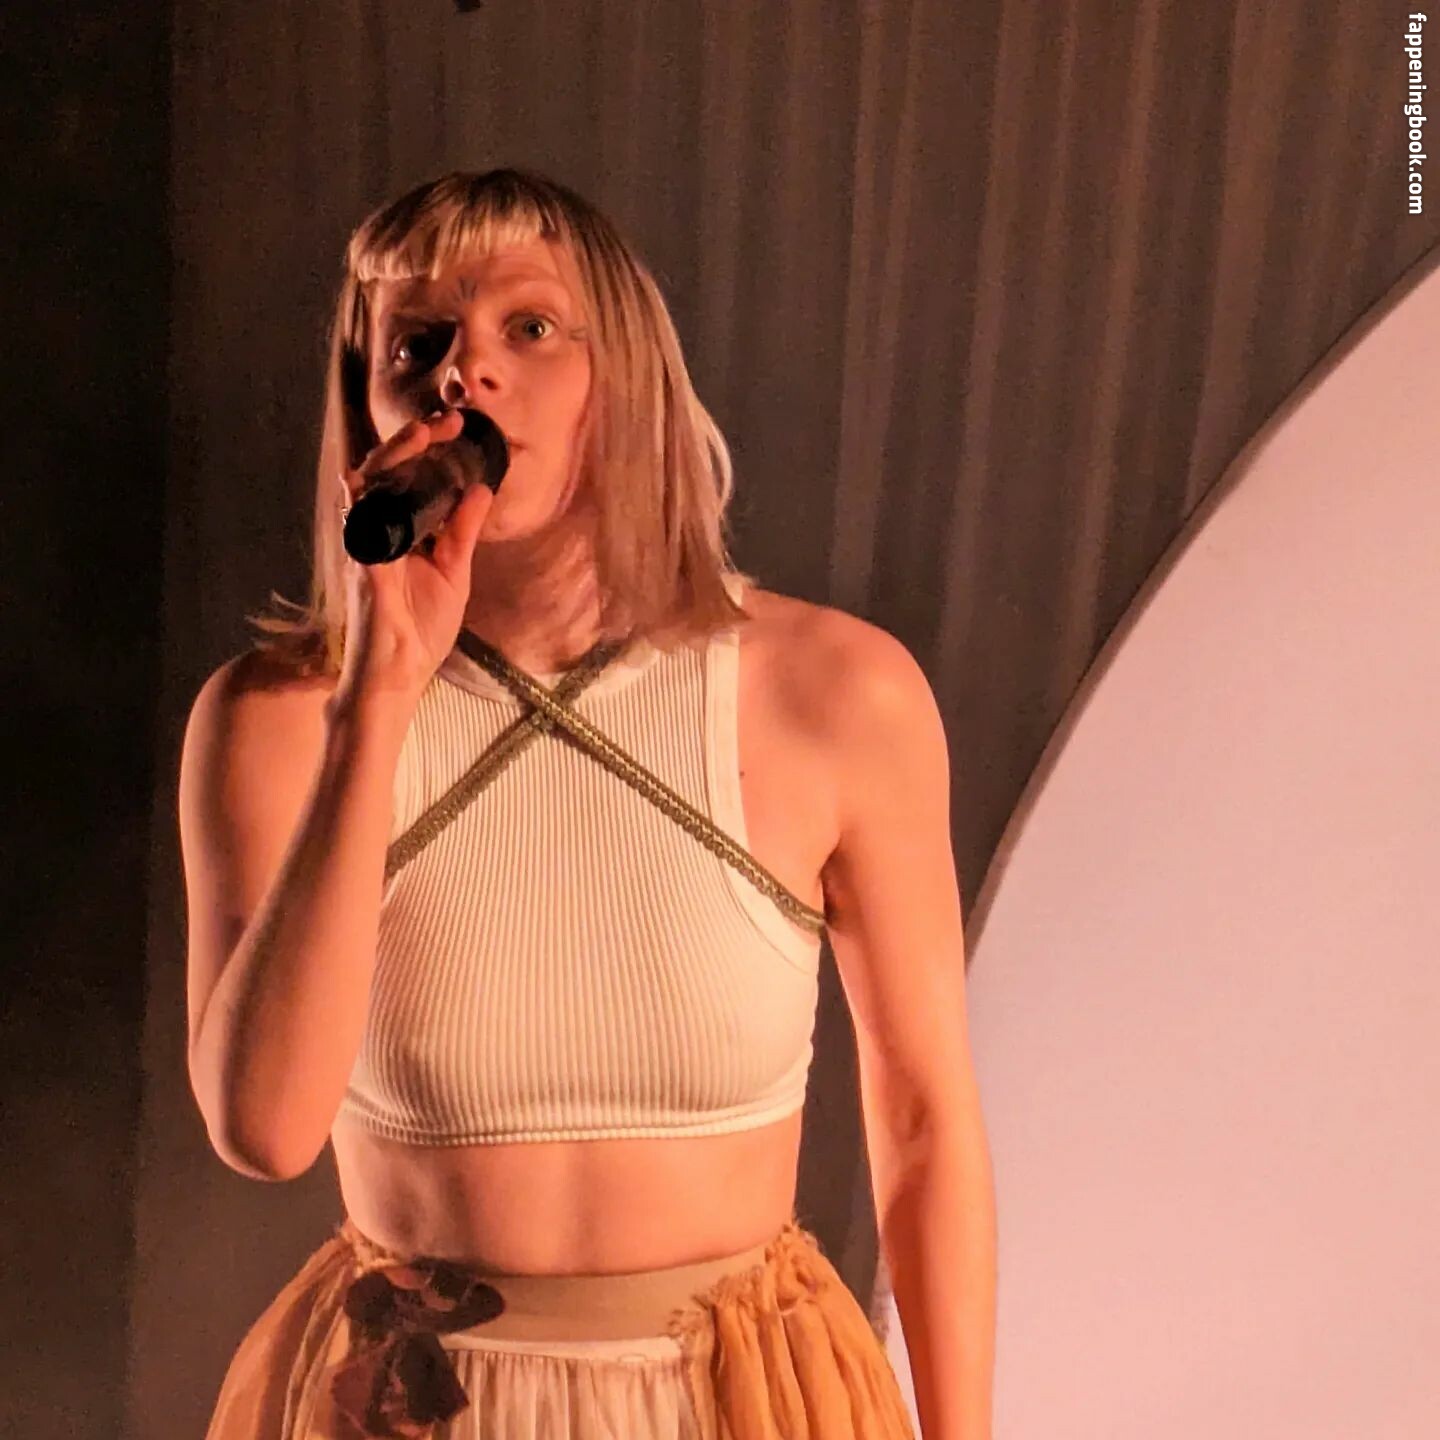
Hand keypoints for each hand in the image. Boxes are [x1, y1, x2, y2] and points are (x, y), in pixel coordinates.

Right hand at [333, 409, 494, 706]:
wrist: (400, 675)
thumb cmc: (419, 629)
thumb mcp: (454, 573)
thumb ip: (462, 532)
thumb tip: (481, 489)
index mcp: (402, 531)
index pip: (409, 476)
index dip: (428, 447)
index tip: (457, 425)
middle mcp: (378, 532)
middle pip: (386, 472)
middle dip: (411, 441)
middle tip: (444, 420)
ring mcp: (365, 548)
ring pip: (367, 489)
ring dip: (391, 459)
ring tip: (419, 434)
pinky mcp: (361, 571)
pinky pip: (356, 530)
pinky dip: (360, 504)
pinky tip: (365, 479)